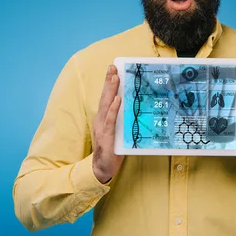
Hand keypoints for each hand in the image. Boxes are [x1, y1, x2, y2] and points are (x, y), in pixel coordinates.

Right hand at [92, 65, 123, 183]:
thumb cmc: (112, 150)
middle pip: (105, 97)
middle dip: (109, 81)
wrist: (102, 168)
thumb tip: (135, 107)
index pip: (106, 97)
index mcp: (103, 118)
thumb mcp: (119, 131)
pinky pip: (110, 120)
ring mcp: (102, 127)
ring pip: (106, 105)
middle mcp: (100, 119)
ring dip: (111, 91)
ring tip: (115, 78)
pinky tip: (117, 100)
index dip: (109, 84)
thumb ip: (123, 120)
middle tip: (112, 67)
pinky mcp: (106, 136)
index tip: (113, 70)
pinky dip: (113, 110)